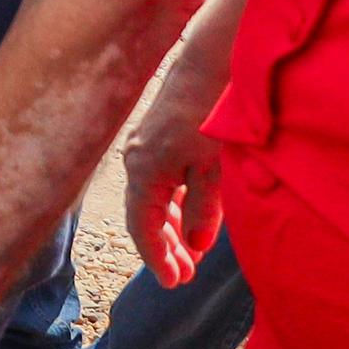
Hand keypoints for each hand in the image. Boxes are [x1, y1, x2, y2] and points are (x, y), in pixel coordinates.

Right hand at [122, 67, 225, 286]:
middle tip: (182, 276)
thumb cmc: (209, 115)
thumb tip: (195, 245)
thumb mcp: (212, 169)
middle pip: (143, 216)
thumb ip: (203, 210)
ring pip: (150, 199)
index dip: (158, 258)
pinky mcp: (156, 138)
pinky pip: (157, 182)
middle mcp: (135, 163)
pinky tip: (186, 213)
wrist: (208, 64)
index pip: (143, 228)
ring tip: (187, 252)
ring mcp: (143, 148)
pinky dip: (170, 204)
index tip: (173, 283)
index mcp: (143, 173)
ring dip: (167, 227)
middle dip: (163, 248)